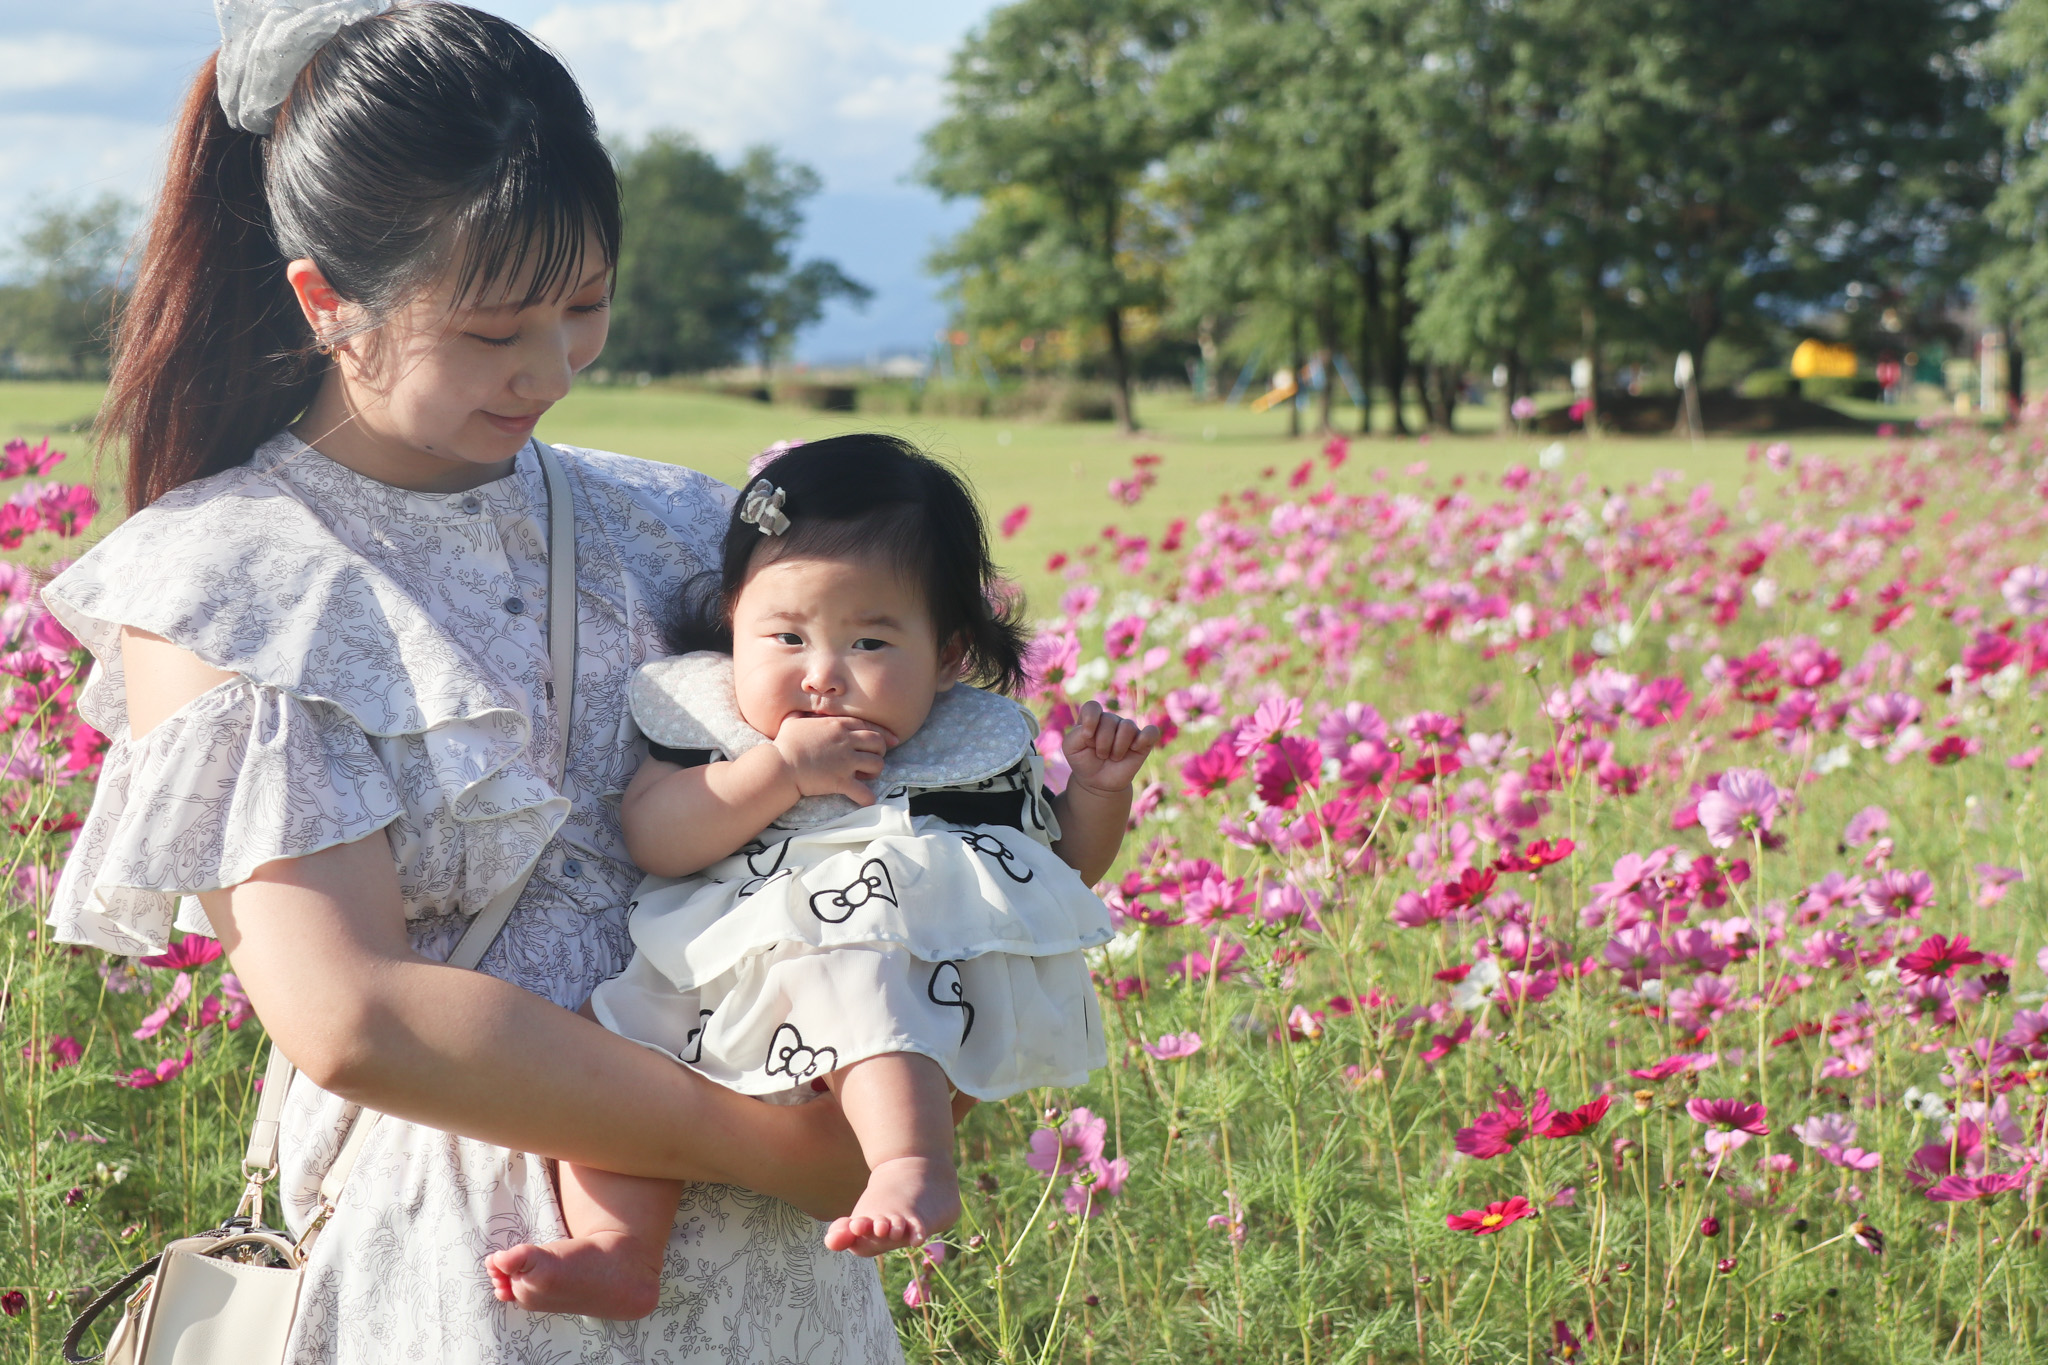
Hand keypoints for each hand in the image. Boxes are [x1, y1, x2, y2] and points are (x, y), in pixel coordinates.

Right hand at [771, 715, 887, 804]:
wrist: (780, 765)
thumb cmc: (785, 744)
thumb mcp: (793, 721)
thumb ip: (801, 715)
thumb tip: (797, 713)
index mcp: (838, 725)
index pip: (869, 726)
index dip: (883, 734)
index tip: (893, 740)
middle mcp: (846, 741)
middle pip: (878, 743)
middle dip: (880, 751)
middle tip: (872, 759)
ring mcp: (845, 761)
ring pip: (877, 764)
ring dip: (875, 771)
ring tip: (866, 776)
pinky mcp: (841, 780)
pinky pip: (863, 791)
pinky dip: (867, 797)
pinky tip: (867, 800)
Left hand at [1061, 700, 1159, 797]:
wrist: (1098, 782)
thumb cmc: (1084, 761)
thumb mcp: (1070, 748)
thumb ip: (1075, 734)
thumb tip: (1094, 730)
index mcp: (1093, 718)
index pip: (1092, 707)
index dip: (1091, 719)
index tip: (1087, 736)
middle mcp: (1111, 720)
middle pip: (1109, 719)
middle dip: (1102, 743)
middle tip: (1100, 755)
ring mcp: (1128, 730)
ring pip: (1128, 726)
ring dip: (1117, 747)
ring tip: (1113, 757)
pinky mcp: (1143, 742)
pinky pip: (1151, 732)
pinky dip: (1144, 739)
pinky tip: (1134, 748)